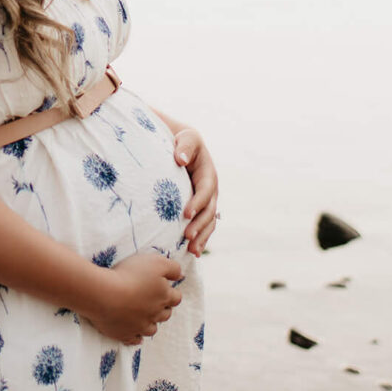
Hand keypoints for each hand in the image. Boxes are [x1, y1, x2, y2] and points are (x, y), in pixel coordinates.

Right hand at [83, 253, 183, 344]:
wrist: (104, 294)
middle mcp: (155, 314)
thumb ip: (172, 268)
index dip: (171, 293)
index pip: (176, 298)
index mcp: (163, 296)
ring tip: (143, 316)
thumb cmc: (129, 275)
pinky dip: (135, 337)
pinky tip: (133, 332)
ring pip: (151, 329)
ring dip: (150, 323)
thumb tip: (180, 276)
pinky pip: (134, 340)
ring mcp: (140, 326)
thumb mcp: (156, 262)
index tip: (164, 288)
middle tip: (153, 301)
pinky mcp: (125, 334)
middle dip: (162, 308)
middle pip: (165, 315)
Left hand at [173, 126, 219, 255]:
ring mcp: (207, 201)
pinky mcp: (201, 209)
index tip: (186, 214)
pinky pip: (204, 226)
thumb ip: (184, 146)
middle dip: (199, 225)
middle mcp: (211, 190)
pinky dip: (201, 238)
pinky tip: (194, 252)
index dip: (197, 202)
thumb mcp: (186, 138)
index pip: (205, 190)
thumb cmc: (182, 141)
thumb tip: (180, 159)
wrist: (183, 147)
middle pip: (209, 210)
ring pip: (208, 222)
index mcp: (209, 174)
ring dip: (202, 236)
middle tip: (187, 236)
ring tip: (192, 250)